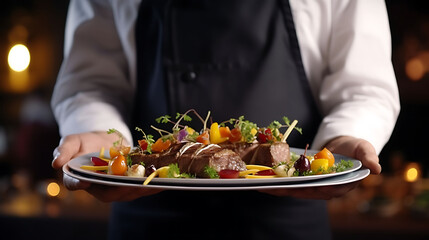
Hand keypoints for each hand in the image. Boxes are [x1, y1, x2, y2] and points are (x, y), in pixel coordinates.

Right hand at [52, 132, 161, 201]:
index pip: (76, 184)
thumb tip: (55, 163)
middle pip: (109, 192)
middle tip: (134, 182)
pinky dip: (153, 186)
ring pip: (127, 192)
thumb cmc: (84, 142)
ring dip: (142, 188)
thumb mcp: (72, 141)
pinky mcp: (128, 185)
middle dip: (123, 188)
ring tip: (156, 181)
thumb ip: (64, 150)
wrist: (102, 140)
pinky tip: (165, 181)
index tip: (85, 180)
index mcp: (79, 179)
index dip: (80, 184)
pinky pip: (140, 188)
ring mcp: (114, 188)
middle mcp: (98, 188)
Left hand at [259, 136, 379, 198]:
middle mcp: (325, 189)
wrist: (343, 145)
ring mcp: (313, 186)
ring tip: (259, 184)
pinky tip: (262, 180)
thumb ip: (369, 157)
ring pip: (294, 189)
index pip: (325, 189)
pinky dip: (276, 183)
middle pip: (304, 191)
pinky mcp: (304, 182)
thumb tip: (377, 168)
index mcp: (341, 185)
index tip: (298, 186)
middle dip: (286, 190)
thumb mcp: (364, 148)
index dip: (311, 188)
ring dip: (277, 188)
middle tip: (270, 186)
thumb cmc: (355, 147)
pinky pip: (289, 184)